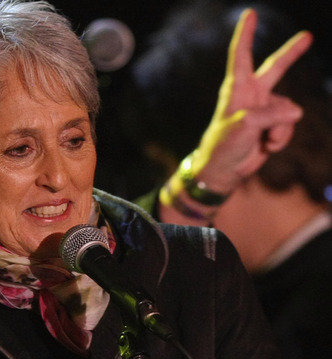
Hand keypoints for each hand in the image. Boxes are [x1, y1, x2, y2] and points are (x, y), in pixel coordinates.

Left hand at [191, 8, 312, 191]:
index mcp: (237, 88)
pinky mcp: (272, 124)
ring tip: (262, 139)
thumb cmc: (223, 145)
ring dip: (280, 128)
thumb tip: (295, 111)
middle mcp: (251, 94)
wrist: (223, 170)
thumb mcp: (245, 127)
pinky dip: (281, 138)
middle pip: (276, 68)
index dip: (246, 34)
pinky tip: (266, 146)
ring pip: (289, 110)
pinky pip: (289, 125)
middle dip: (292, 53)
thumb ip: (271, 114)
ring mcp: (263, 109)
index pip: (241, 55)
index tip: (249, 14)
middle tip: (307, 35)